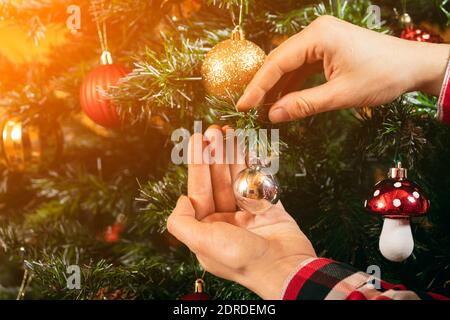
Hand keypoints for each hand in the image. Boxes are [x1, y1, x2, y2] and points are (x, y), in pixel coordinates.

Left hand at [167, 125, 315, 298]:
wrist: (286, 267)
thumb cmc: (243, 259)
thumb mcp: (202, 243)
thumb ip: (182, 222)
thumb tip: (180, 199)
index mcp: (207, 229)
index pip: (198, 190)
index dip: (197, 164)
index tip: (196, 140)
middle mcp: (225, 220)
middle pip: (217, 180)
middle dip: (214, 155)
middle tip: (214, 130)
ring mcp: (247, 213)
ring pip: (236, 178)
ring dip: (231, 155)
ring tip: (229, 132)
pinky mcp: (267, 208)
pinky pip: (256, 181)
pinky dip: (250, 164)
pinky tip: (244, 147)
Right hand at [237, 15, 449, 122]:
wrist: (414, 66)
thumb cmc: (383, 76)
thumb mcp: (340, 94)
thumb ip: (304, 104)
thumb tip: (273, 116)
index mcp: (318, 36)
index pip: (277, 62)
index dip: (258, 86)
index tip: (243, 105)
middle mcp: (316, 31)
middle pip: (279, 60)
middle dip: (264, 85)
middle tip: (249, 108)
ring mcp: (321, 38)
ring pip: (289, 63)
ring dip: (277, 85)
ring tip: (263, 107)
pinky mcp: (326, 47)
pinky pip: (302, 65)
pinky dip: (292, 83)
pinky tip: (283, 99)